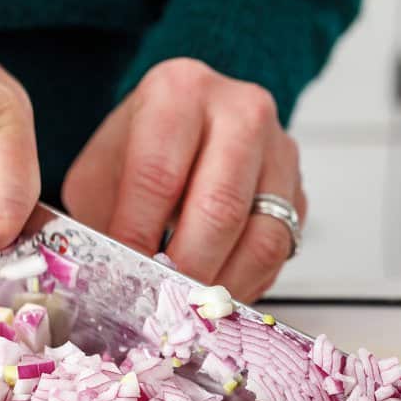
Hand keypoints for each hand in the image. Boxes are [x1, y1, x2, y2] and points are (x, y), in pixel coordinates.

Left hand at [62, 59, 305, 301]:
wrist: (190, 125)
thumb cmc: (144, 151)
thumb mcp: (102, 172)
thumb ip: (102, 219)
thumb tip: (105, 280)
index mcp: (179, 92)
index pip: (158, 175)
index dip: (137, 236)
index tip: (124, 276)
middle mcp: (239, 111)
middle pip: (219, 208)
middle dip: (185, 269)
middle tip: (159, 302)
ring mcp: (279, 151)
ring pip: (261, 236)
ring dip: (222, 285)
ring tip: (189, 308)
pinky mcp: (299, 191)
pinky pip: (281, 251)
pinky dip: (247, 284)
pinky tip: (217, 294)